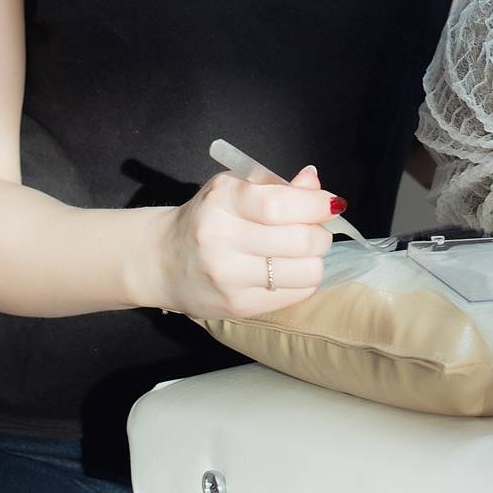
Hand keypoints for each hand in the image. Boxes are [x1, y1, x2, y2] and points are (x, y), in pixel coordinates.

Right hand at [157, 162, 336, 319]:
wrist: (162, 260)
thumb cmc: (207, 218)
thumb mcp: (234, 188)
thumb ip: (278, 187)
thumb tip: (316, 185)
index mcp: (222, 200)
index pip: (280, 205)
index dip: (315, 205)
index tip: (330, 204)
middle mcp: (221, 239)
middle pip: (299, 240)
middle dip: (321, 233)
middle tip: (317, 229)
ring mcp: (228, 277)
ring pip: (304, 272)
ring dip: (315, 259)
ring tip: (302, 251)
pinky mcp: (237, 307)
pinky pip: (294, 295)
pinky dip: (302, 280)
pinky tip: (288, 270)